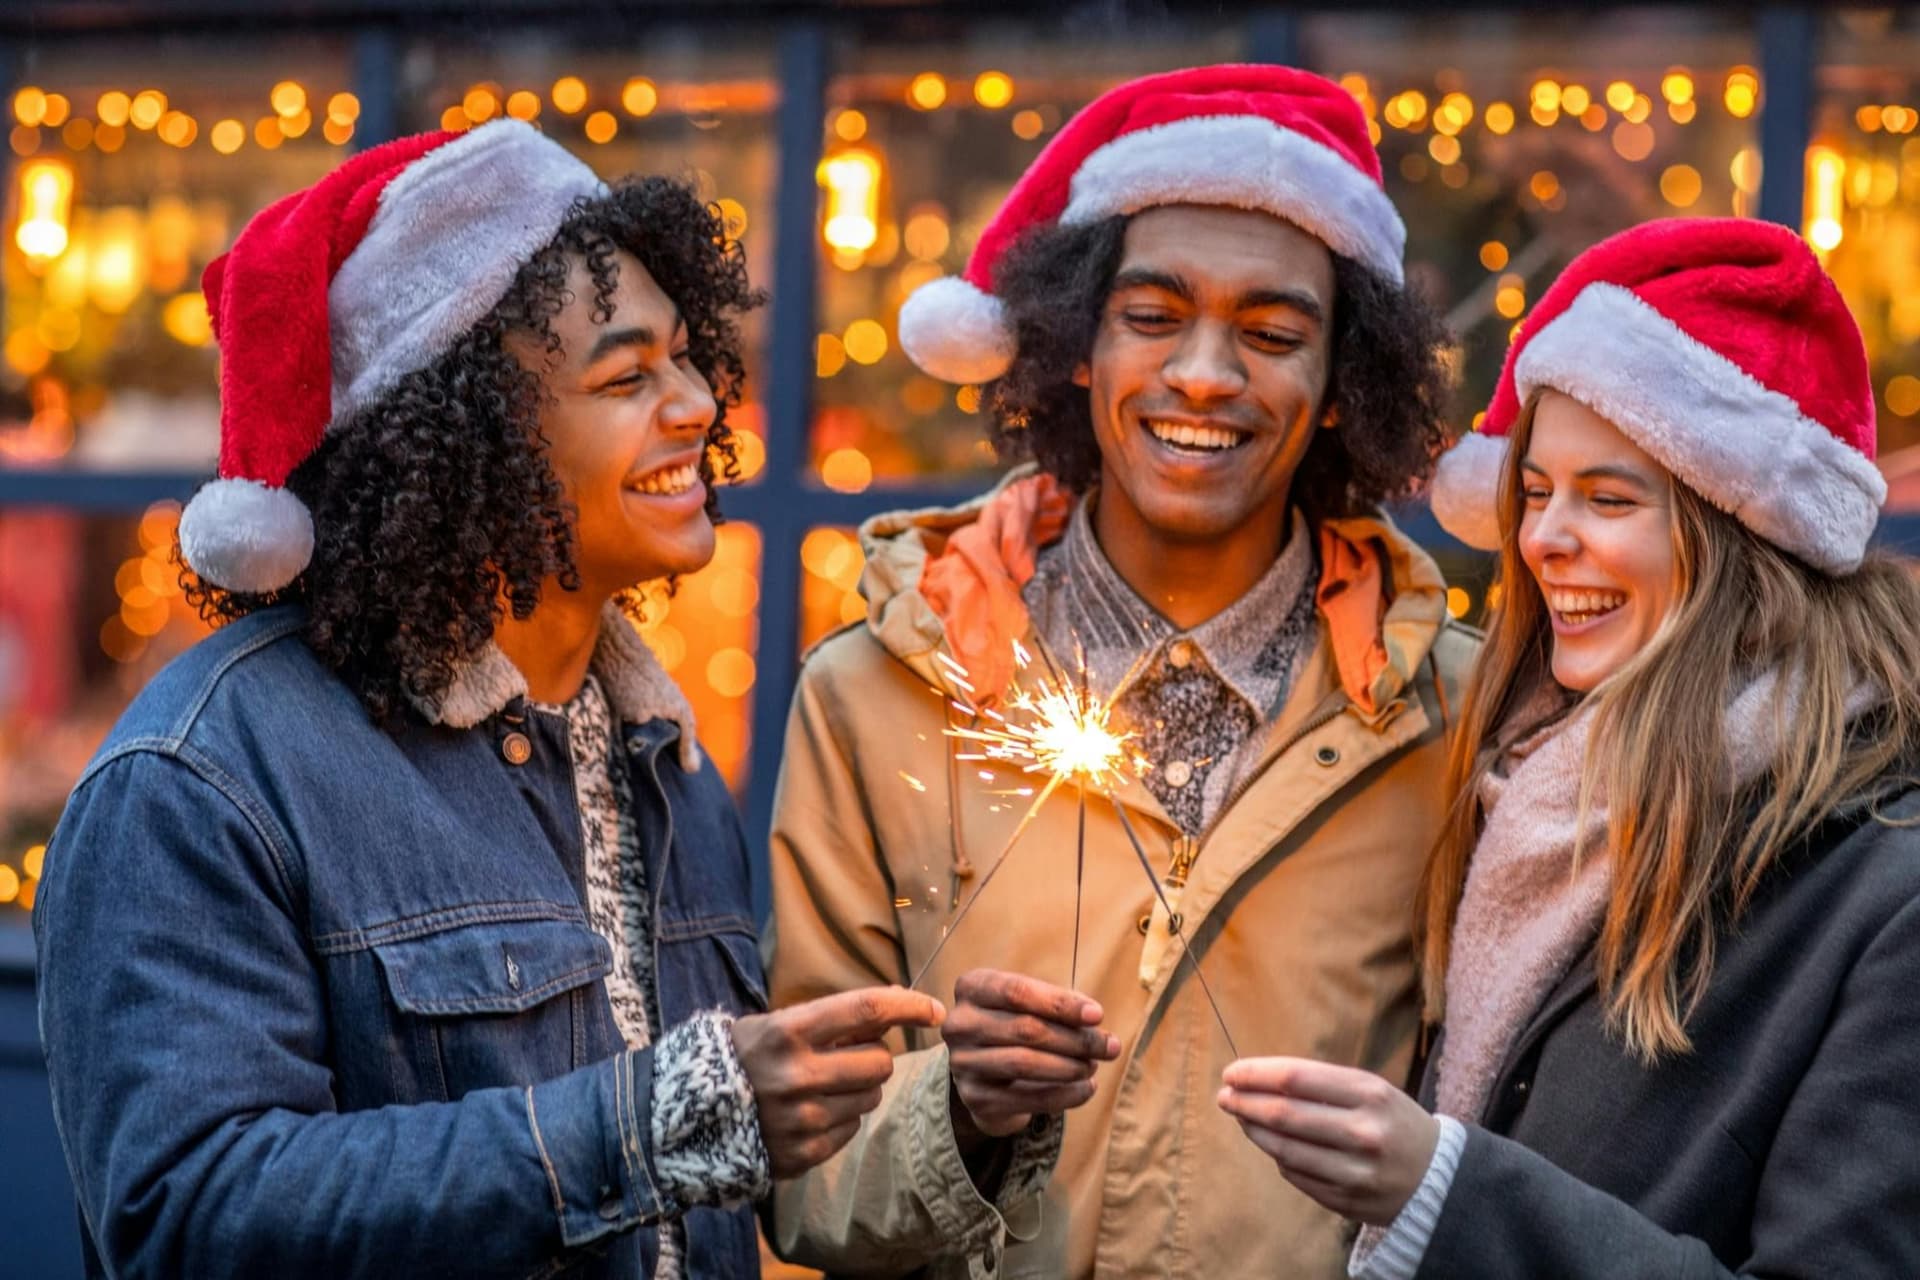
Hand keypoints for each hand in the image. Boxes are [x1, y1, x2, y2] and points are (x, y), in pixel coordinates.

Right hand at [732, 986, 944, 1178]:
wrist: (688, 1114)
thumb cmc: (744, 1057)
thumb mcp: (776, 1023)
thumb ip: (833, 1017)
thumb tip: (898, 1004)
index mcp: (788, 1032)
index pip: (867, 1010)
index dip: (909, 1006)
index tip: (934, 1008)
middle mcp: (796, 1076)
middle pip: (879, 1061)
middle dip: (874, 1054)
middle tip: (851, 1052)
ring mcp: (800, 1120)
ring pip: (871, 1097)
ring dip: (860, 1087)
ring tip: (826, 1082)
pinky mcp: (802, 1154)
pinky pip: (851, 1128)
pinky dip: (841, 1116)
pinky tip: (812, 1110)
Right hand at [945, 969, 1121, 1143]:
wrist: (986, 1071)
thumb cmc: (1015, 1024)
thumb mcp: (1030, 1004)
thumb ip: (1058, 1006)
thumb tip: (1094, 1018)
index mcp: (971, 988)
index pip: (1017, 992)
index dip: (1060, 1004)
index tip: (1097, 1015)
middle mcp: (959, 1024)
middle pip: (1025, 1029)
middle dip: (1075, 1039)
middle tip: (1110, 1046)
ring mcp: (963, 1063)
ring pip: (1024, 1063)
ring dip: (1070, 1066)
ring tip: (1094, 1066)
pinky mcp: (975, 1098)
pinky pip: (1028, 1098)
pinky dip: (1065, 1095)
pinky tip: (1087, 1089)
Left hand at [1217, 1057, 1438, 1226]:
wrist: (1440, 1177)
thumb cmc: (1394, 1122)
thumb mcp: (1371, 1090)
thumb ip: (1320, 1085)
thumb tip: (1257, 1082)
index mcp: (1370, 1094)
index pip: (1295, 1078)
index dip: (1255, 1074)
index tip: (1232, 1072)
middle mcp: (1363, 1132)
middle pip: (1284, 1114)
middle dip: (1245, 1102)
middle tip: (1224, 1096)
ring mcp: (1355, 1171)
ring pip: (1284, 1149)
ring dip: (1253, 1131)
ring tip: (1242, 1118)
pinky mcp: (1347, 1201)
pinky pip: (1296, 1176)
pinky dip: (1278, 1158)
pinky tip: (1271, 1145)